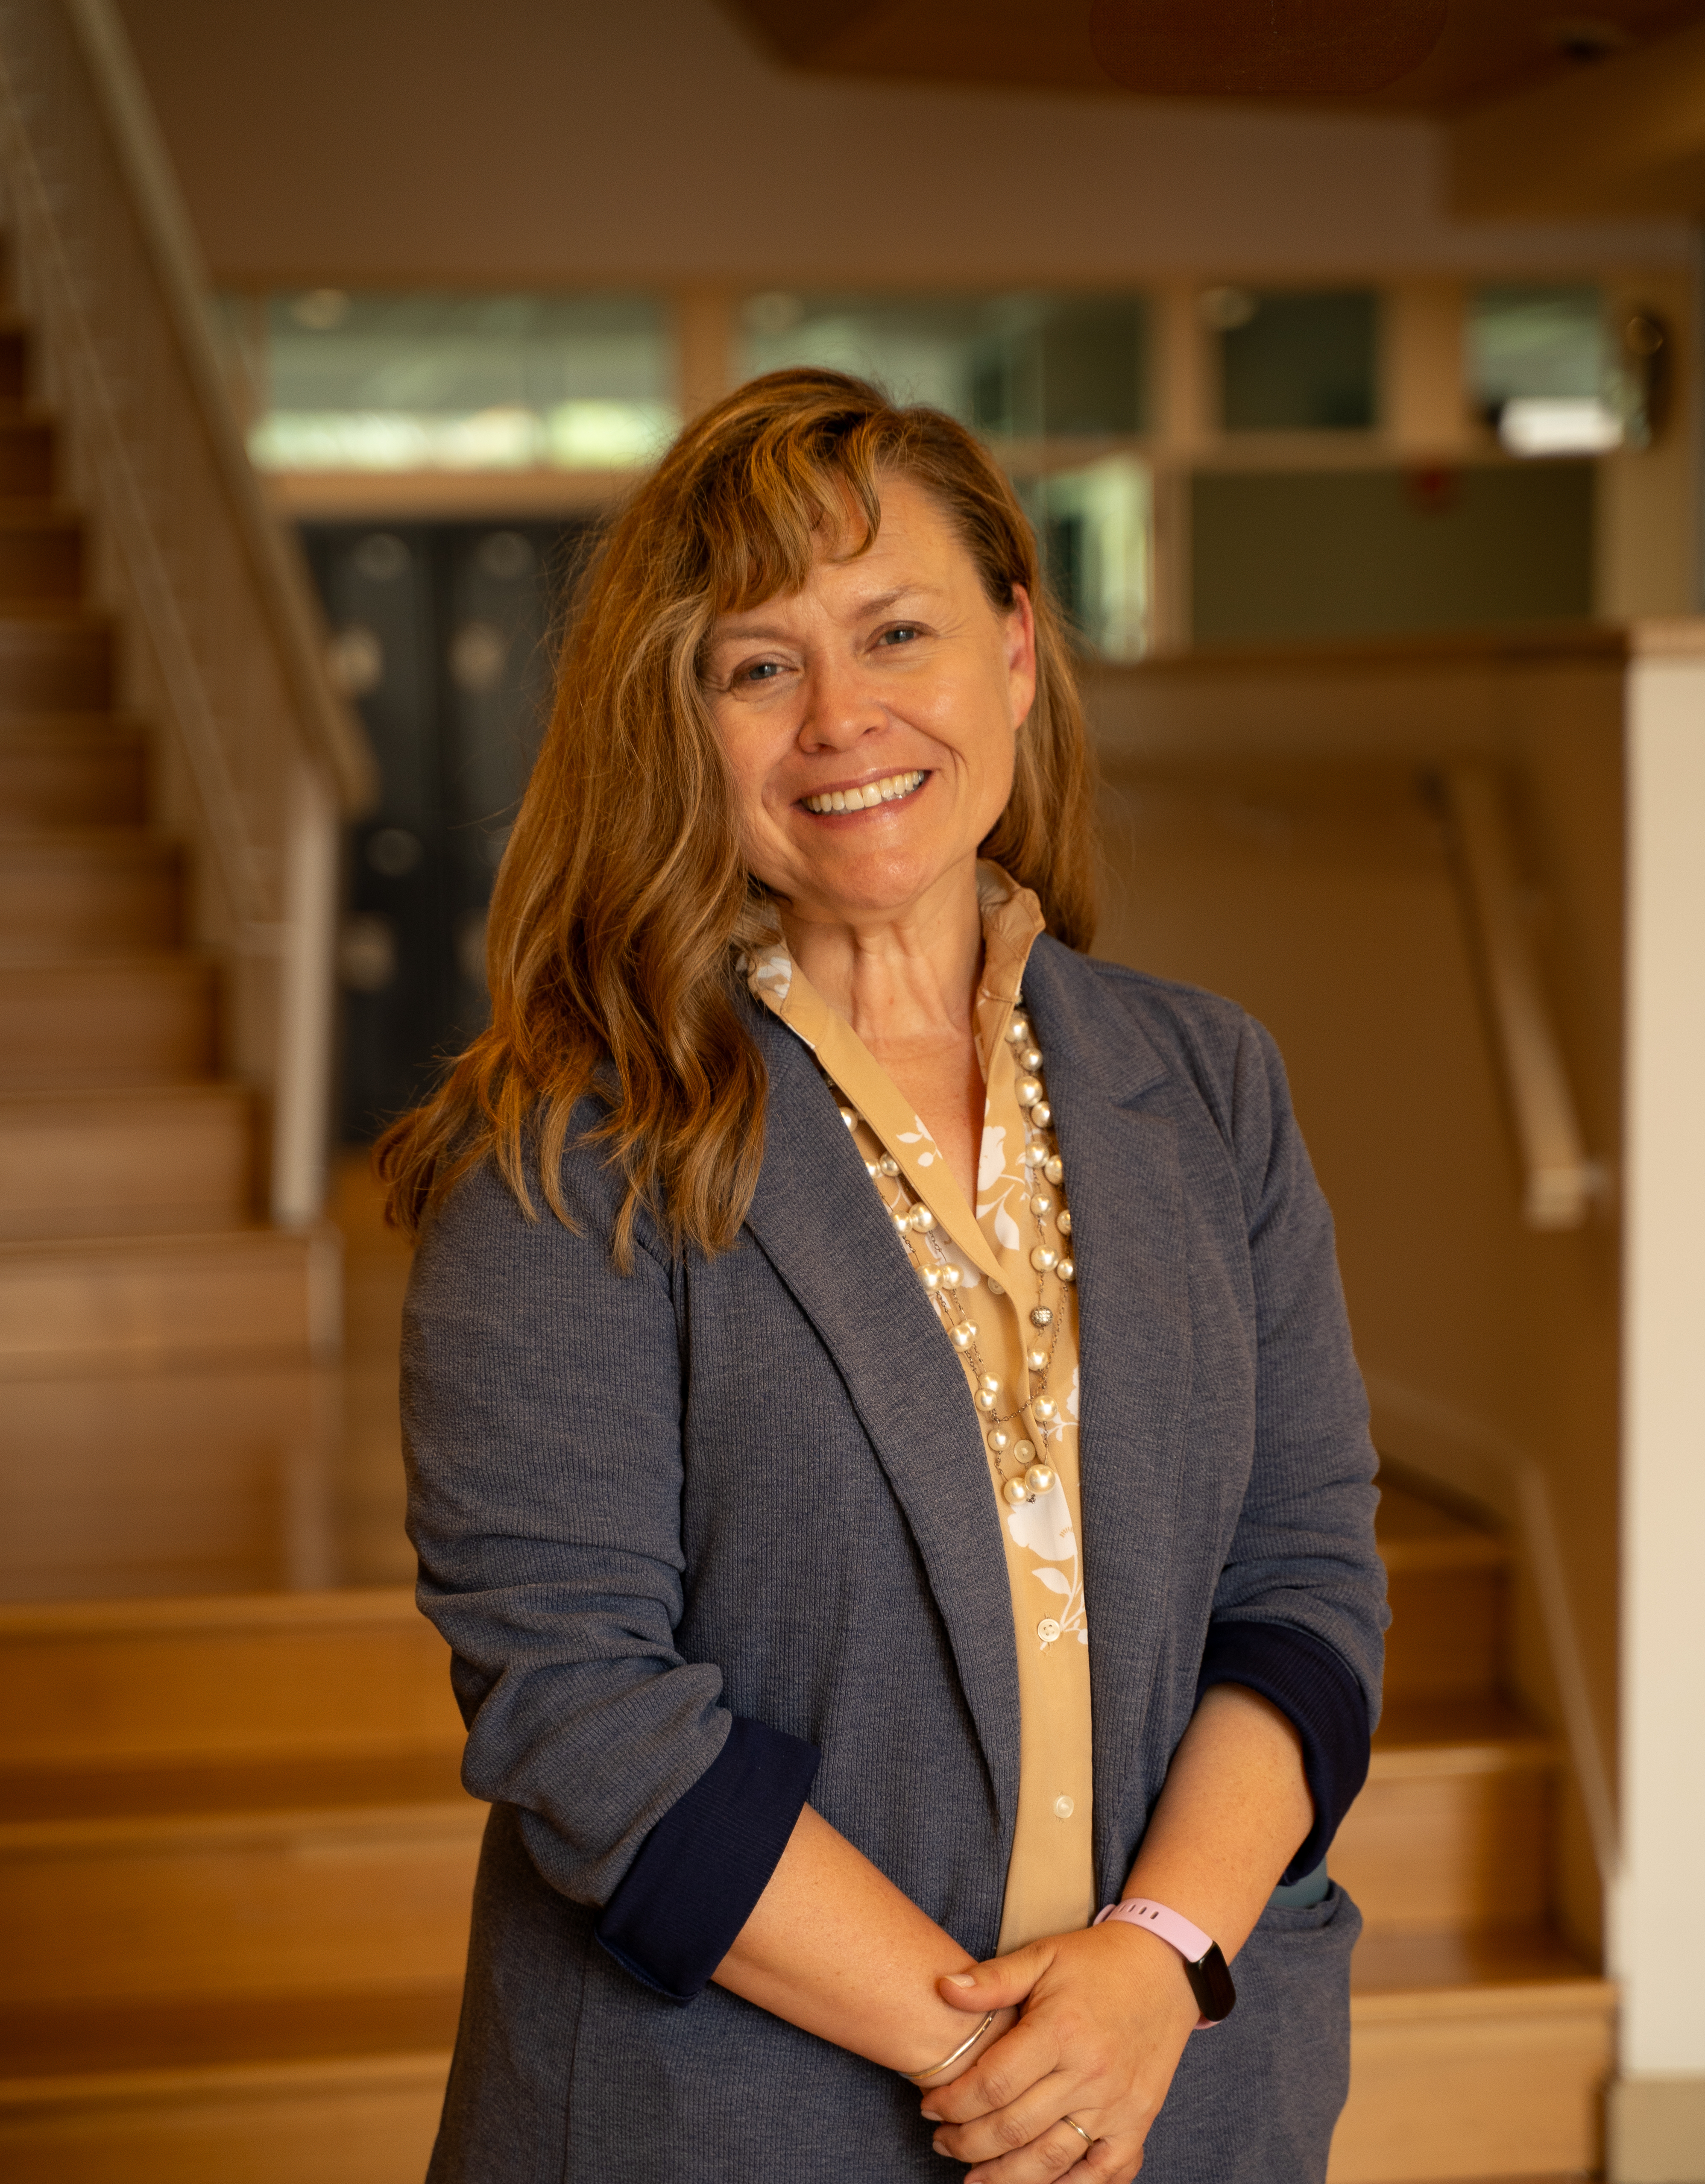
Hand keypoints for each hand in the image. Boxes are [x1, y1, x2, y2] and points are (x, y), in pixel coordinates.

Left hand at [917, 1922, 1199, 2181]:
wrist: (1165, 1966)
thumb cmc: (1095, 1961)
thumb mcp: (1042, 1956)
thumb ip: (993, 1979)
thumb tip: (943, 1987)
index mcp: (1060, 2029)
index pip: (994, 2083)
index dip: (954, 2102)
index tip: (930, 2107)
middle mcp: (1090, 2072)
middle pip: (1015, 2127)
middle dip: (968, 2143)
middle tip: (942, 2143)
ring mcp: (1118, 2102)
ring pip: (1052, 2159)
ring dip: (1006, 2178)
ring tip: (973, 2178)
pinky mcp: (1139, 2120)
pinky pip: (1105, 2173)